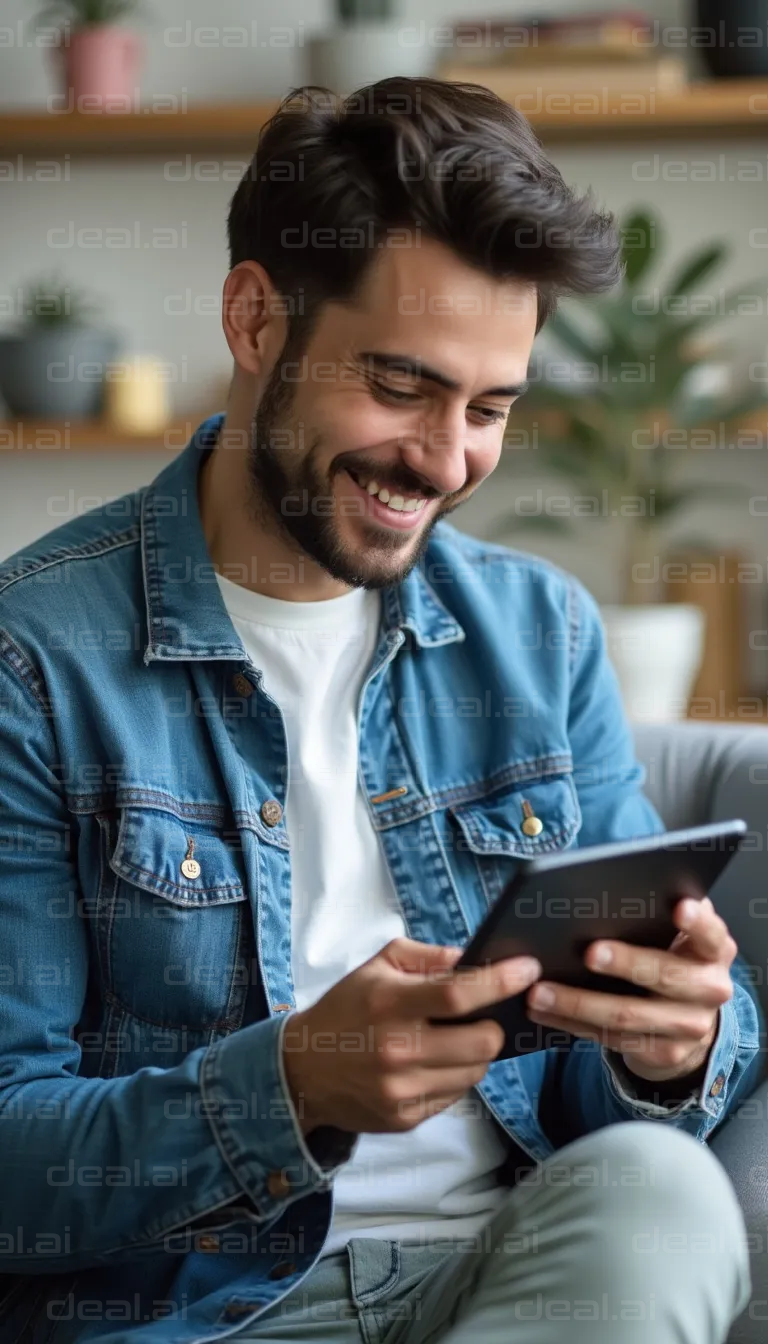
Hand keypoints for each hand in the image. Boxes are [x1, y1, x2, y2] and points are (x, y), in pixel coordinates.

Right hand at [281, 937, 541, 1135]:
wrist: (303, 1069)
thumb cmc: (345, 1010)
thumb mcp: (377, 966)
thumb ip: (426, 957)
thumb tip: (472, 961)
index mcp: (390, 1004)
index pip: (459, 994)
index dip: (500, 981)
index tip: (527, 968)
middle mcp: (398, 1050)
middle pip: (482, 1042)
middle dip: (494, 1026)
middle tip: (483, 1018)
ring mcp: (402, 1089)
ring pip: (475, 1072)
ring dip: (475, 1054)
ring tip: (452, 1041)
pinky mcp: (405, 1118)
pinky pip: (455, 1096)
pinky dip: (454, 1077)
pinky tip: (433, 1064)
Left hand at [525, 892, 736, 1082]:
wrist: (689, 1022)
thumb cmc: (673, 962)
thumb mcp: (679, 936)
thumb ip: (662, 913)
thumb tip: (623, 886)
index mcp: (713, 950)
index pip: (710, 933)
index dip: (696, 921)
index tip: (678, 906)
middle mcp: (709, 989)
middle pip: (664, 976)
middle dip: (625, 963)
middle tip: (588, 952)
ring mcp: (688, 1027)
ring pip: (627, 1015)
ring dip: (578, 1003)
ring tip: (540, 991)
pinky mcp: (663, 1053)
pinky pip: (610, 1039)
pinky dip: (571, 1024)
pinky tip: (543, 1012)